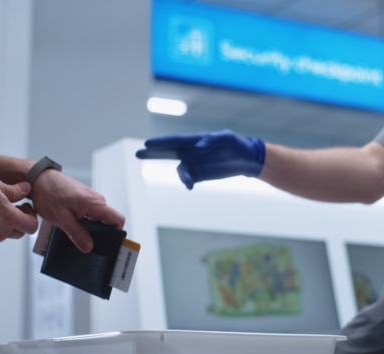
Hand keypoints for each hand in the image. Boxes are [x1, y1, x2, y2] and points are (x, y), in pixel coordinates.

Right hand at [0, 175, 38, 244]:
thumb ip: (15, 190)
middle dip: (19, 221)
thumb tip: (26, 188)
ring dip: (3, 225)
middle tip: (12, 208)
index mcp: (9, 218)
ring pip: (3, 235)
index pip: (32, 226)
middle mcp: (1, 232)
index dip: (32, 217)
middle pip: (19, 232)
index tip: (26, 208)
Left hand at [29, 170, 124, 252]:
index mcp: (94, 203)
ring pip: (98, 218)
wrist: (38, 178)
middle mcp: (96, 199)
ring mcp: (91, 198)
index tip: (107, 244)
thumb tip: (89, 247)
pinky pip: (91, 213)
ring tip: (73, 231)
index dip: (116, 233)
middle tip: (84, 242)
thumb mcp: (61, 218)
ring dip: (89, 227)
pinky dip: (84, 221)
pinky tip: (71, 224)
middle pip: (108, 221)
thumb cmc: (47, 192)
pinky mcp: (84, 199)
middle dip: (99, 234)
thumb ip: (77, 233)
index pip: (118, 219)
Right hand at [136, 129, 265, 188]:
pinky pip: (188, 179)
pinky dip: (187, 182)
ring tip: (189, 181)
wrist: (246, 159)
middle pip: (168, 151)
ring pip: (180, 169)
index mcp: (195, 140)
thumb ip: (213, 140)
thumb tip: (199, 146)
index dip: (161, 142)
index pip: (175, 140)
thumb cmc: (237, 144)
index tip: (148, 144)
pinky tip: (190, 185)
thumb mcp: (227, 138)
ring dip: (182, 175)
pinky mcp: (199, 174)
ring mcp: (194, 163)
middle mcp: (191, 151)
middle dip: (153, 152)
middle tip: (138, 153)